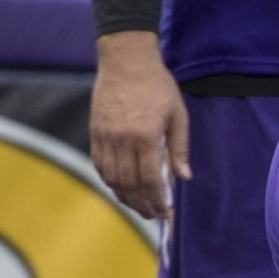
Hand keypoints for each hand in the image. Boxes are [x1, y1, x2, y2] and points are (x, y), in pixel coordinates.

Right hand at [89, 31, 189, 220]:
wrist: (127, 62)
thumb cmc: (158, 87)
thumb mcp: (178, 116)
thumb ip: (180, 149)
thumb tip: (184, 178)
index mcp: (146, 137)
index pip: (150, 180)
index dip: (157, 201)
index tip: (165, 214)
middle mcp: (121, 140)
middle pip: (128, 184)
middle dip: (141, 205)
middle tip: (152, 216)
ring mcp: (105, 136)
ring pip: (111, 178)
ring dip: (124, 196)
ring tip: (138, 206)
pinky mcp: (95, 131)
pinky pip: (99, 163)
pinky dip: (109, 180)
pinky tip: (120, 186)